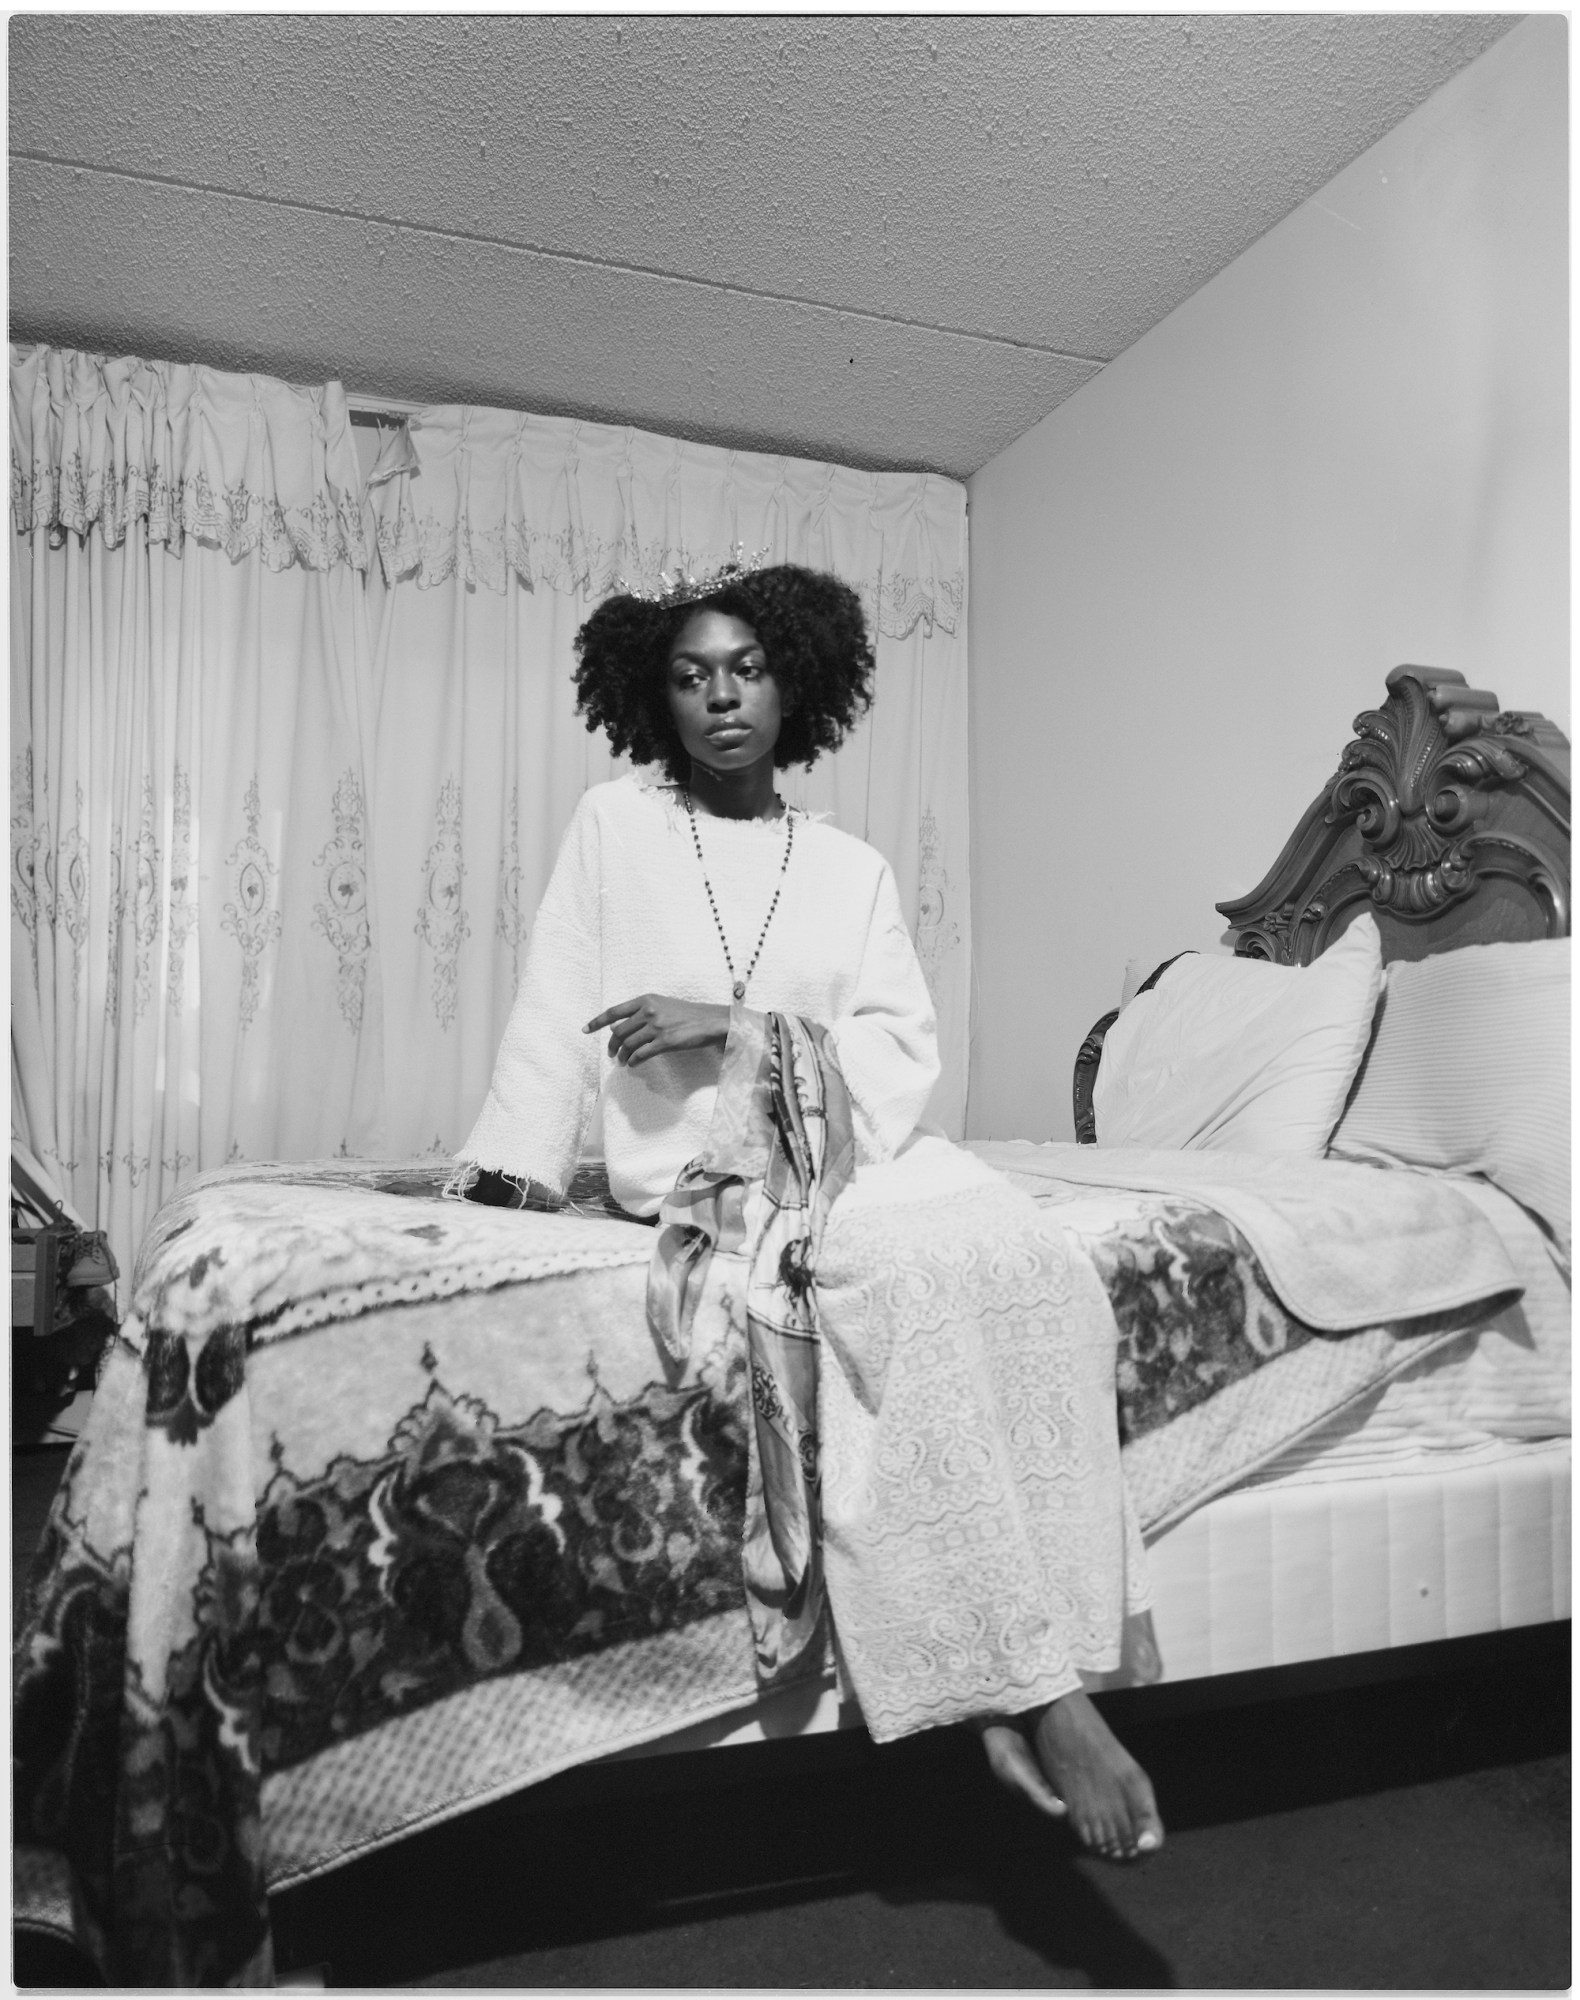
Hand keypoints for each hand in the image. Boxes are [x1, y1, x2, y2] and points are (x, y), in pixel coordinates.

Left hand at [584, 994, 731, 1066]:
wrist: (711, 1021)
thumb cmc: (687, 1014)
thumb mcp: (662, 1006)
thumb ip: (640, 1014)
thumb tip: (616, 1027)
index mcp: (646, 1000)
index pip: (614, 1011)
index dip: (596, 1021)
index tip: (585, 1029)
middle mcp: (649, 1011)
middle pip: (618, 1031)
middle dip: (611, 1045)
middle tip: (611, 1053)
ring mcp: (657, 1026)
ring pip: (628, 1044)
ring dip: (622, 1055)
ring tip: (621, 1061)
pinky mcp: (666, 1041)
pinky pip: (641, 1054)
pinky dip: (634, 1061)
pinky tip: (633, 1064)